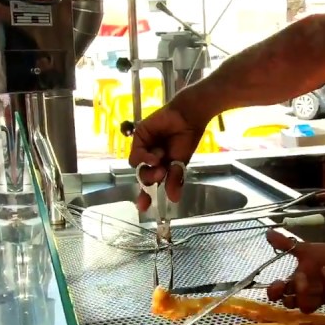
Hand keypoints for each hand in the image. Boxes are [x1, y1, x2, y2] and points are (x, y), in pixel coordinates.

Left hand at [127, 93, 212, 210]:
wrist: (188, 117)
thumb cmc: (187, 138)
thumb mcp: (181, 162)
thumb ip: (174, 179)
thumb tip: (174, 199)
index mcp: (161, 166)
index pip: (150, 184)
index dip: (145, 196)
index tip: (143, 208)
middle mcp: (151, 159)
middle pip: (142, 176)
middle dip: (149, 180)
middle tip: (161, 175)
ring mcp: (144, 148)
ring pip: (138, 167)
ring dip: (149, 168)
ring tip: (161, 162)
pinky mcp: (139, 137)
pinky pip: (136, 154)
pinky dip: (144, 157)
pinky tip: (155, 155)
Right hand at [265, 230, 324, 313]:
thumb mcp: (305, 249)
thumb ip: (286, 245)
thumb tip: (267, 233)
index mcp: (294, 282)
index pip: (279, 293)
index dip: (274, 293)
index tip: (276, 285)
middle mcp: (303, 293)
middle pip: (289, 303)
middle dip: (290, 294)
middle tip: (300, 279)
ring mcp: (316, 298)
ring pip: (305, 305)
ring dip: (308, 291)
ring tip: (319, 271)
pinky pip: (324, 297)